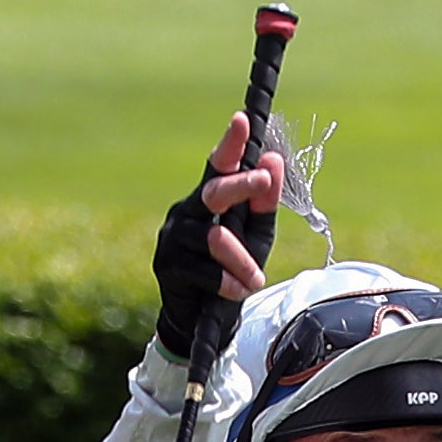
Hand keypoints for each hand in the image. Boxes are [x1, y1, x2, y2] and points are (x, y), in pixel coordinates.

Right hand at [155, 113, 285, 350]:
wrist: (202, 321)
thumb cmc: (232, 272)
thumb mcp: (256, 238)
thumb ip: (264, 204)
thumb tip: (274, 160)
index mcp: (207, 200)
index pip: (219, 166)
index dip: (231, 144)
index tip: (243, 120)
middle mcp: (186, 212)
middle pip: (214, 192)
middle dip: (240, 184)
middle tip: (263, 180)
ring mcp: (173, 238)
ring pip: (215, 239)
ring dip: (242, 261)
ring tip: (254, 280)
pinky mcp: (167, 265)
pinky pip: (205, 270)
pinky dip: (227, 283)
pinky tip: (236, 291)